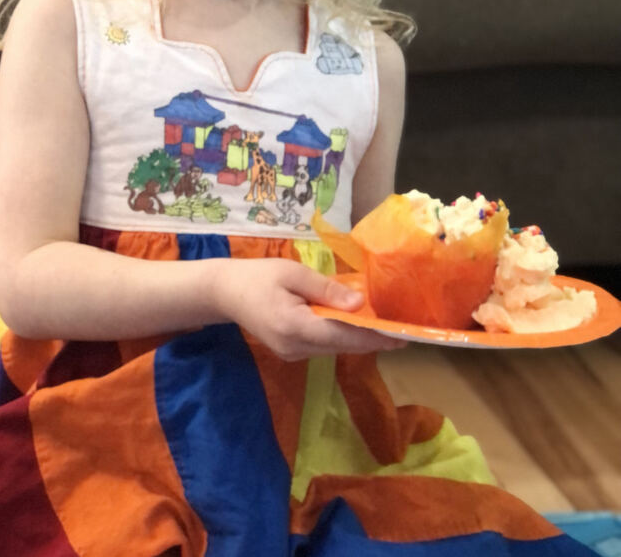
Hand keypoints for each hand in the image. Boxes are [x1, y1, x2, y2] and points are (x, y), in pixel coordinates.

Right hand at [215, 258, 405, 361]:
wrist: (224, 292)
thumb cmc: (257, 276)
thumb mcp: (292, 273)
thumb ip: (326, 290)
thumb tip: (360, 304)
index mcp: (295, 327)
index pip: (344, 336)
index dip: (375, 337)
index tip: (403, 335)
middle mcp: (295, 348)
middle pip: (343, 346)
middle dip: (372, 338)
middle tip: (402, 328)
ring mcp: (292, 353)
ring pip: (335, 348)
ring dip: (359, 338)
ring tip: (386, 325)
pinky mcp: (291, 352)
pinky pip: (324, 346)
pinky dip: (341, 336)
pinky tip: (356, 324)